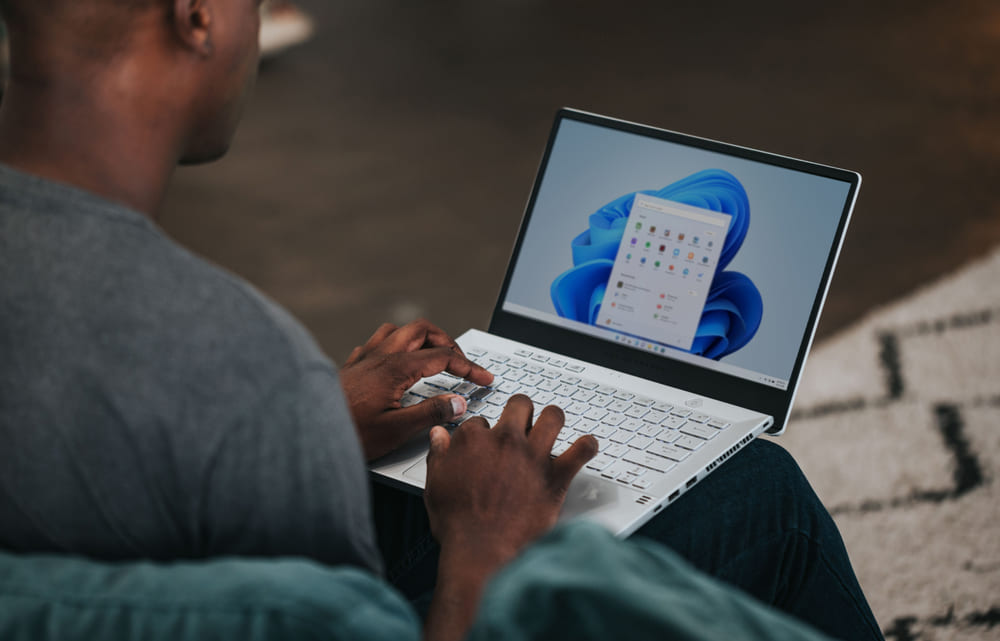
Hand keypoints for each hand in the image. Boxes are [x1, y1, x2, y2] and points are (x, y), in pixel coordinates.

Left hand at [339, 320, 492, 460]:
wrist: (307, 433)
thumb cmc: (347, 434)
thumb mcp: (396, 430)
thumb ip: (431, 413)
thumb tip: (458, 403)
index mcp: (396, 367)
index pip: (443, 356)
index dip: (469, 367)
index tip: (484, 378)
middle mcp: (380, 355)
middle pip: (422, 330)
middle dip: (447, 341)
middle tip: (461, 362)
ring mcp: (364, 358)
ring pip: (398, 330)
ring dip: (420, 338)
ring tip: (433, 355)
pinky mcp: (351, 366)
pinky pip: (376, 342)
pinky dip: (395, 346)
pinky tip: (396, 362)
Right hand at [422, 395, 596, 640]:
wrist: (482, 551)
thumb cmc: (458, 523)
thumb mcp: (435, 484)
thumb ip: (439, 455)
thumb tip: (439, 436)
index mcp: (474, 440)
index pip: (481, 421)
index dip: (484, 433)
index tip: (486, 444)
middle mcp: (506, 441)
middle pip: (520, 406)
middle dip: (520, 411)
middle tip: (522, 423)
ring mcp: (533, 456)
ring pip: (553, 417)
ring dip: (554, 419)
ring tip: (553, 426)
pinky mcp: (556, 476)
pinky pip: (581, 451)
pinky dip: (587, 447)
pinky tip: (585, 447)